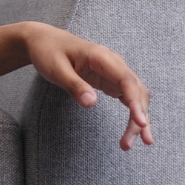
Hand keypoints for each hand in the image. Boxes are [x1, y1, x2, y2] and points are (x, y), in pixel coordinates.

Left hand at [23, 24, 152, 150]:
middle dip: (138, 118)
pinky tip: (133, 129)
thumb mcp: (56, 69)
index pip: (126, 81)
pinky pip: (128, 97)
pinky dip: (133, 112)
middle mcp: (114, 63)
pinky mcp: (110, 80)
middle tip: (129, 144)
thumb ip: (74, 85)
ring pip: (136, 96)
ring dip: (138, 118)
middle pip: (136, 91)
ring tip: (129, 143)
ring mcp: (114, 72)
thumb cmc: (48, 52)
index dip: (136, 102)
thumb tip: (91, 103)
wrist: (44, 41)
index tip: (140, 123)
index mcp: (102, 57)